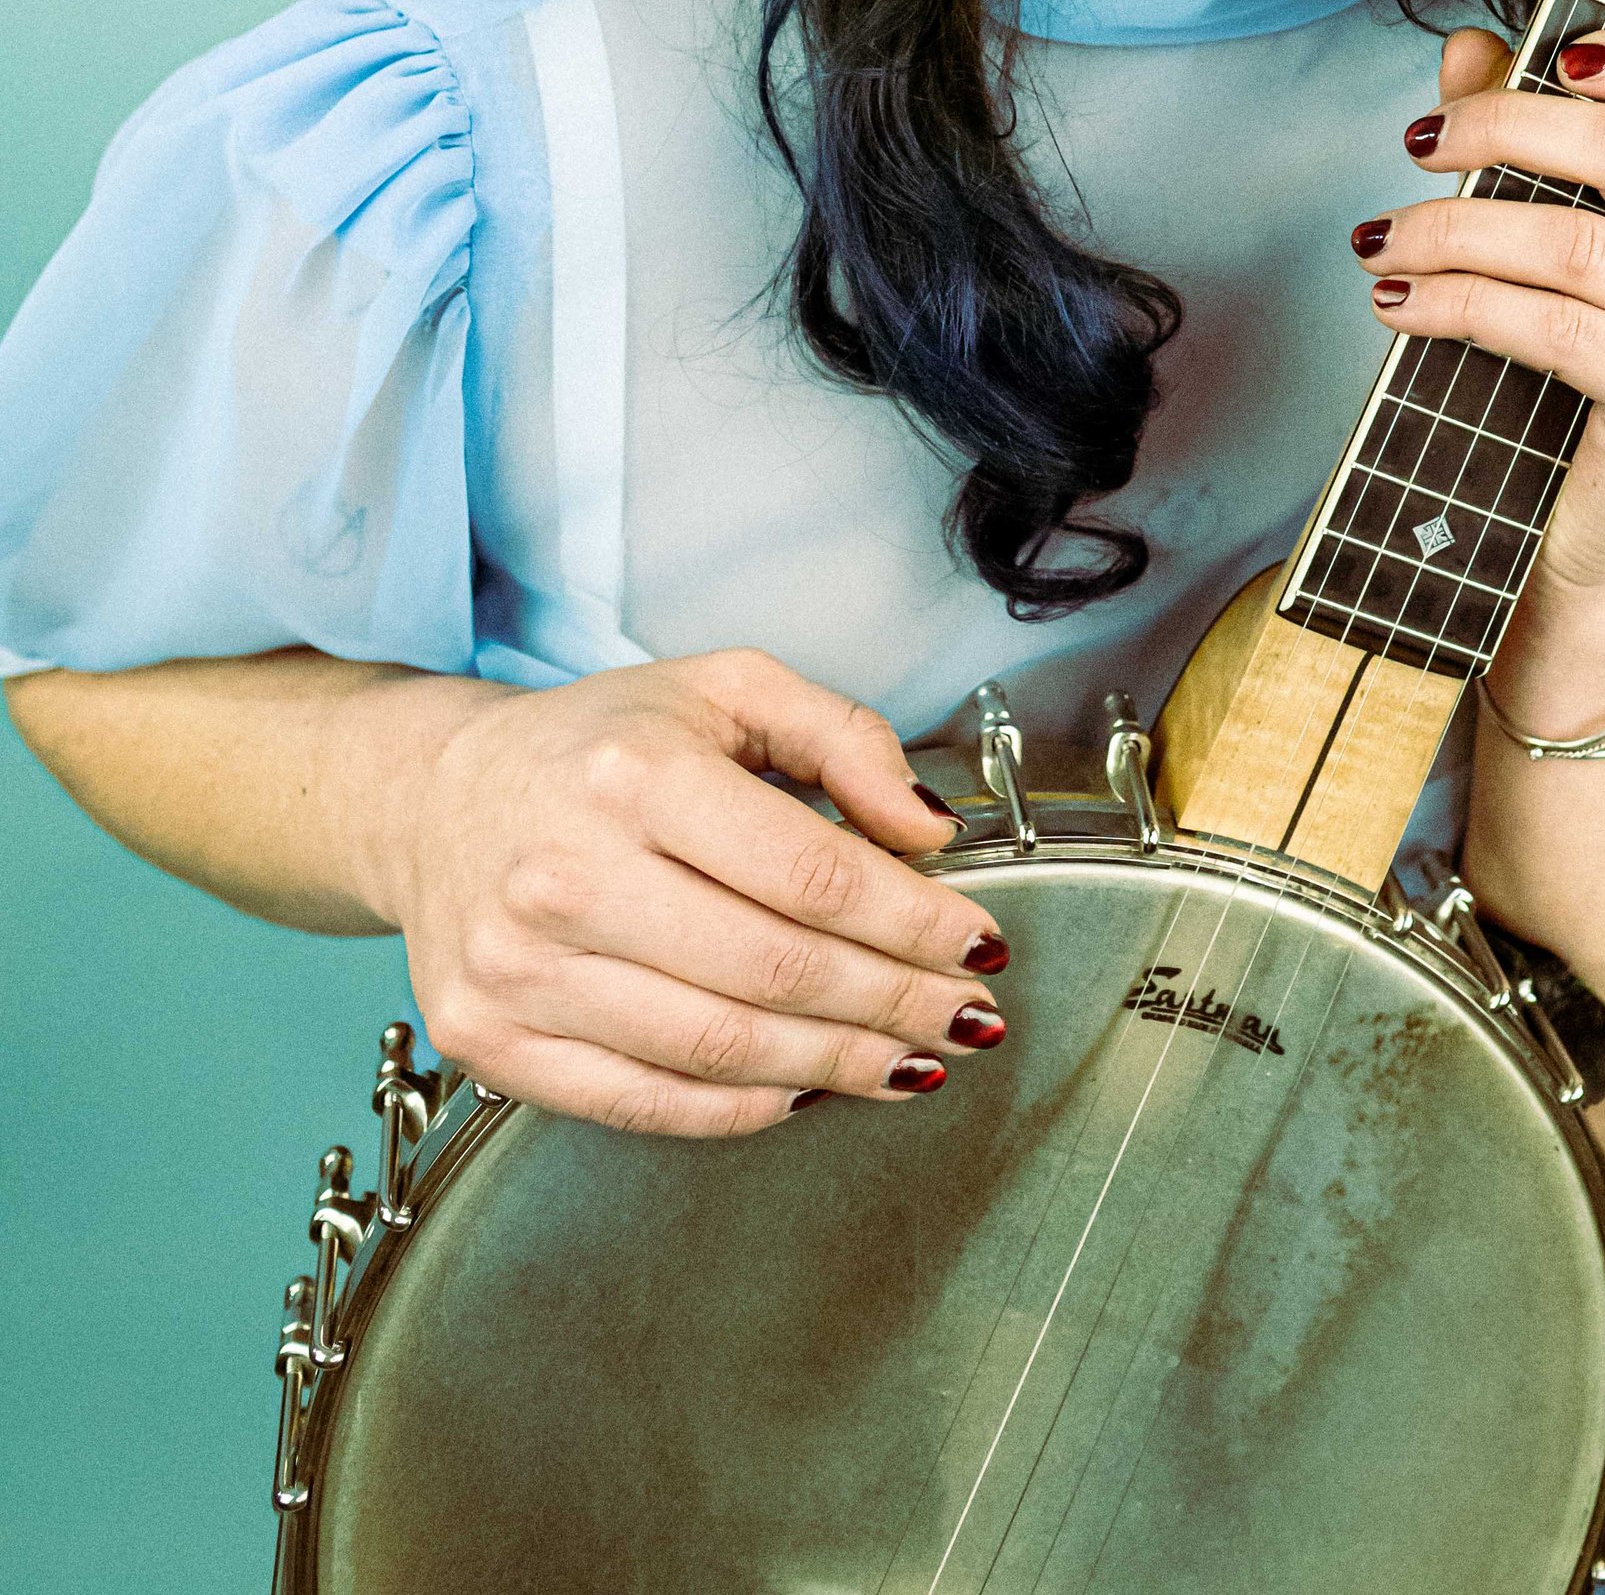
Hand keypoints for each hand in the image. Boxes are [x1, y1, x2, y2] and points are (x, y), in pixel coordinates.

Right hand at [345, 648, 1007, 1136]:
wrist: (436, 797)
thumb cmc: (599, 743)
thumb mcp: (728, 689)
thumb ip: (845, 739)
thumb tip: (929, 830)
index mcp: (633, 772)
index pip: (812, 874)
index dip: (913, 923)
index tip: (975, 946)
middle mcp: (567, 872)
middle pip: (775, 971)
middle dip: (894, 1004)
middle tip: (965, 1018)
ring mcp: (518, 969)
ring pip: (718, 1049)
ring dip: (837, 1067)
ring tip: (908, 1061)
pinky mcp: (486, 1041)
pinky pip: (641, 1103)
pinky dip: (740, 1108)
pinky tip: (804, 1087)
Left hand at [1352, 24, 1604, 596]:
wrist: (1566, 526)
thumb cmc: (1552, 369)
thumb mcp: (1532, 235)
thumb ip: (1514, 136)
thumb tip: (1468, 48)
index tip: (1566, 54)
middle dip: (1509, 129)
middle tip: (1418, 142)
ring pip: (1585, 248)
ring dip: (1459, 232)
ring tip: (1381, 241)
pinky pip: (1565, 331)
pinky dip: (1466, 306)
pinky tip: (1400, 305)